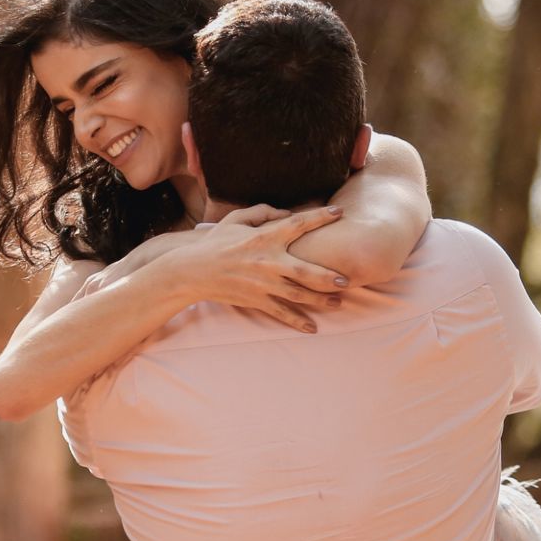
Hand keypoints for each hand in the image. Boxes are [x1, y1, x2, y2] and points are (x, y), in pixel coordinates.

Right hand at [173, 205, 350, 332]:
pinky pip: (281, 313)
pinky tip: (312, 328)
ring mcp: (263, 284)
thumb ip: (262, 212)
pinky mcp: (256, 300)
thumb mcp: (236, 220)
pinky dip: (297, 321)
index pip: (298, 224)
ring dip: (321, 300)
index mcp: (265, 237)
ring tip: (339, 302)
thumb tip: (286, 212)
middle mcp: (268, 261)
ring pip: (299, 295)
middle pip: (306, 271)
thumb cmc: (216, 242)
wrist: (193, 271)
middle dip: (328, 277)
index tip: (339, 213)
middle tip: (346, 280)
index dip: (320, 217)